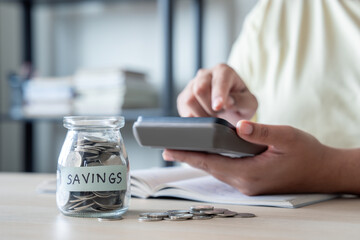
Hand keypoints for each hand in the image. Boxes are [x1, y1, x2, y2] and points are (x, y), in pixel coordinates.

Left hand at [162, 120, 344, 194]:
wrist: (323, 171)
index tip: (168, 149)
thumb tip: (239, 125)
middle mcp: (245, 183)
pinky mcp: (251, 181)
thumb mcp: (287, 137)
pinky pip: (225, 170)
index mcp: (250, 173)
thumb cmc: (307, 153)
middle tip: (167, 147)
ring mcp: (247, 184)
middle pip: (209, 167)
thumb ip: (261, 131)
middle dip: (188, 156)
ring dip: (199, 158)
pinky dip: (213, 160)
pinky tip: (206, 151)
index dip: (188, 154)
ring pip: (216, 169)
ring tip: (182, 147)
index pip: (211, 162)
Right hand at [177, 64, 257, 125]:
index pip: (218, 81)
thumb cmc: (240, 103)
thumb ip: (241, 101)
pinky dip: (194, 118)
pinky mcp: (183, 97)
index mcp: (224, 71)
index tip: (218, 106)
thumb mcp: (250, 104)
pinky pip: (184, 110)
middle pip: (200, 89)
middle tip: (220, 115)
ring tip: (213, 117)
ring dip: (202, 114)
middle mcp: (206, 74)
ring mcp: (192, 84)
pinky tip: (204, 118)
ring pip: (189, 100)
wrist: (229, 108)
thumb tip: (227, 102)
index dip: (218, 94)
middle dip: (210, 107)